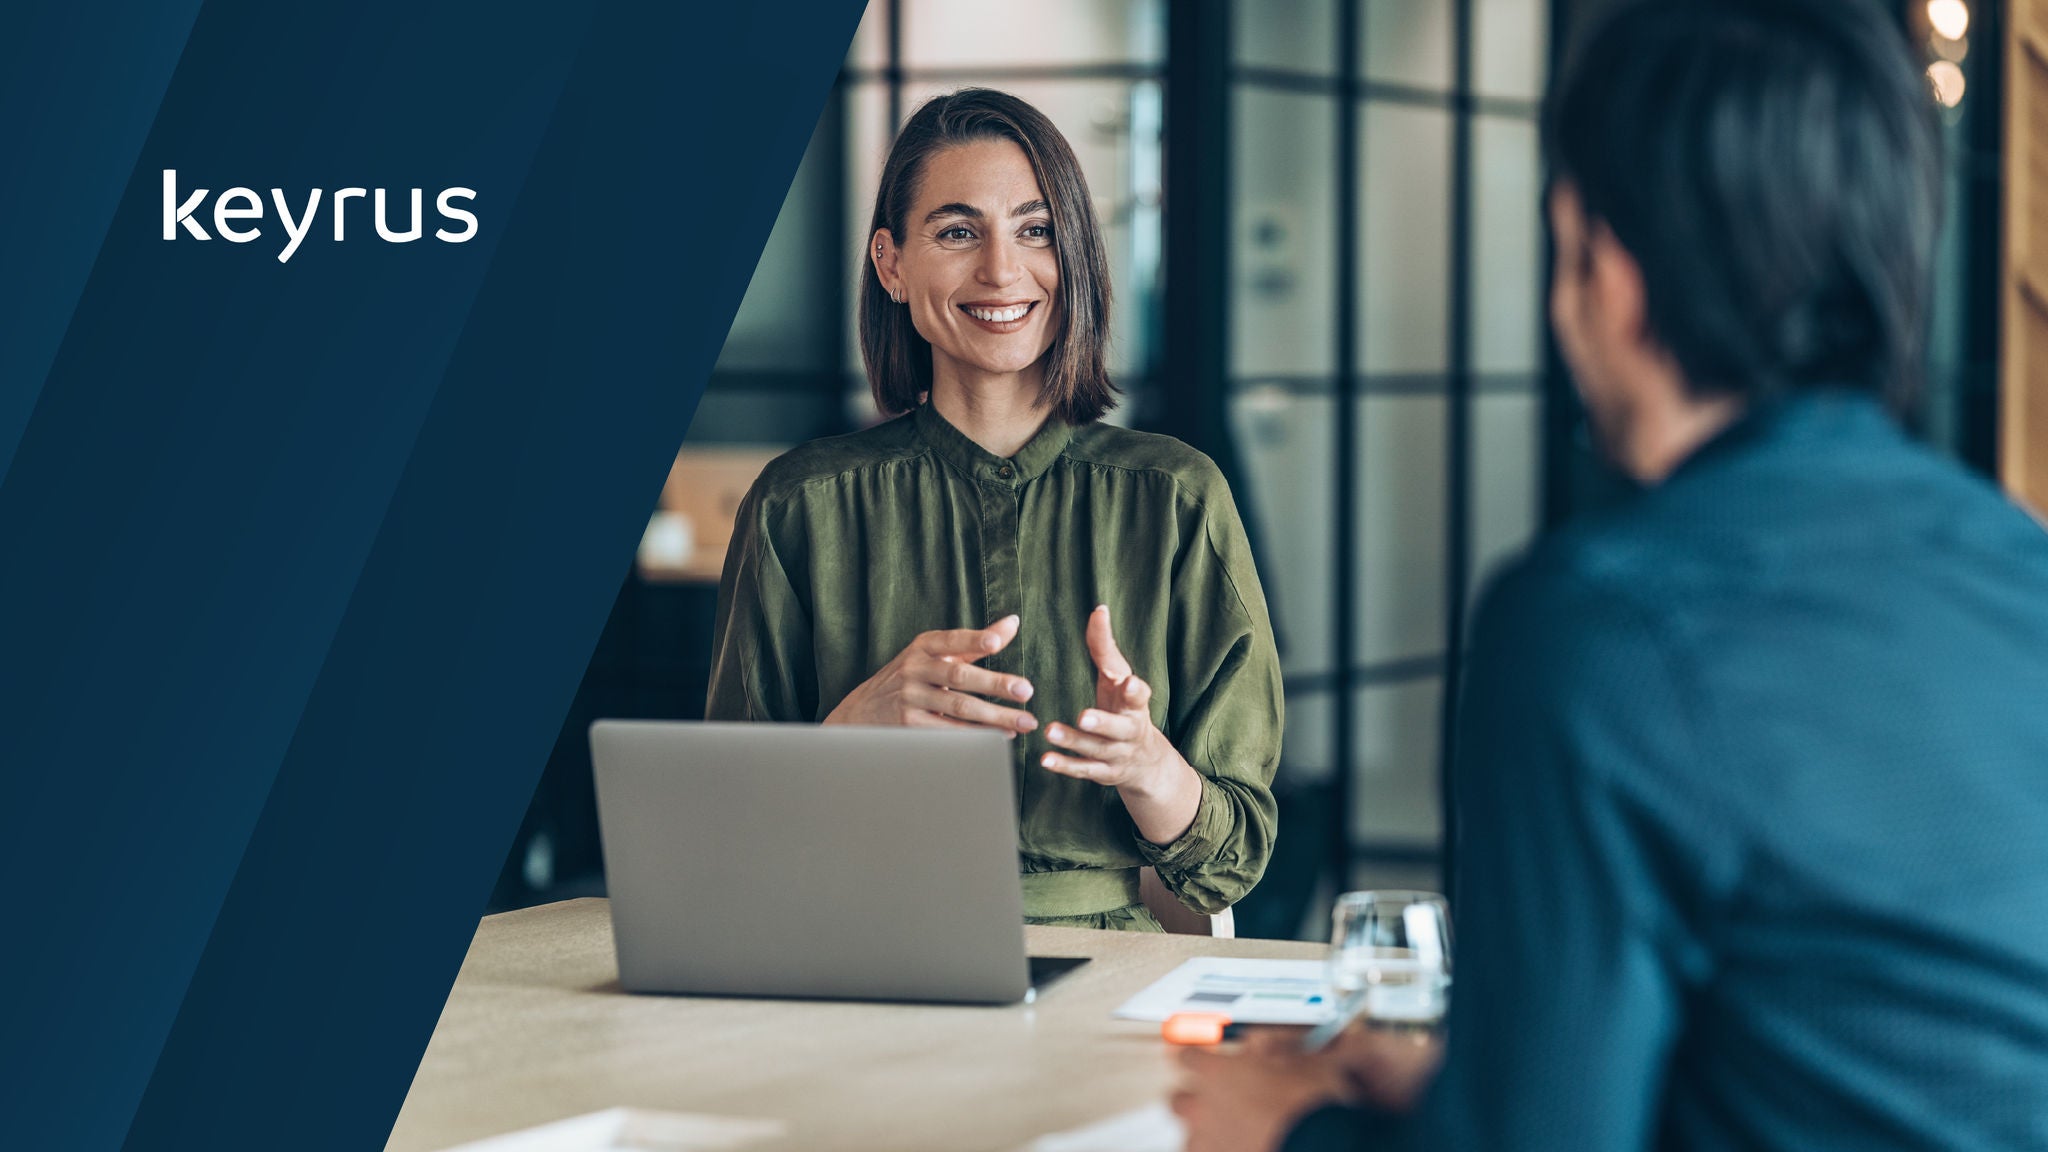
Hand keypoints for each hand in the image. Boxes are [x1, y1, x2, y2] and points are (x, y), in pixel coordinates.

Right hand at [822, 615, 1037, 735]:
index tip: (995, 642)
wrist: (862, 711)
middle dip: (995, 684)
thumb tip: (1013, 622)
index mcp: (923, 646)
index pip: (952, 641)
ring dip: (995, 716)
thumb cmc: (911, 677)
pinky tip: (1001, 736)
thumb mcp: (934, 654)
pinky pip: (949, 731)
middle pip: (960, 676)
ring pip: (958, 707)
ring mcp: (910, 698)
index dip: (973, 640)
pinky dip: (977, 735)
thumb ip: (974, 642)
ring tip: (1025, 721)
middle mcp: (915, 669)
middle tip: (1026, 690)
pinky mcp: (909, 726)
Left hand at [1041, 605, 1201, 844]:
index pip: (1139, 697)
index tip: (1129, 682)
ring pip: (1097, 750)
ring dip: (1074, 742)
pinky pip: (1084, 770)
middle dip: (1102, 723)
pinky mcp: (1103, 772)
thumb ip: (1106, 647)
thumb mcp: (1119, 678)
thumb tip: (1098, 609)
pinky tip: (1045, 759)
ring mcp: (1117, 754)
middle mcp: (1130, 731)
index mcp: (1136, 705)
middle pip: (1119, 729)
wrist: (1146, 761)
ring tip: (1051, 731)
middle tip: (1084, 716)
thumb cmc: (1124, 707)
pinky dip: (1065, 766)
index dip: (1135, 690)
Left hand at [1171, 1027, 1443, 1151]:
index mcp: (1217, 1073)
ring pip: (1191, 1136)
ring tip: (1233, 1134)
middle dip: (1193, 1098)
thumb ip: (1273, 1047)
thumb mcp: (1301, 1062)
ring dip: (1206, 1133)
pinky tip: (1242, 1148)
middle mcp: (1203, 1108)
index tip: (1198, 1057)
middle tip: (1215, 1100)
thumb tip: (1262, 1040)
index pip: (1187, 1056)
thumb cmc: (1309, 1107)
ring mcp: (1206, 1143)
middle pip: (1178, 1099)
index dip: (1194, 1056)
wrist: (1317, 1146)